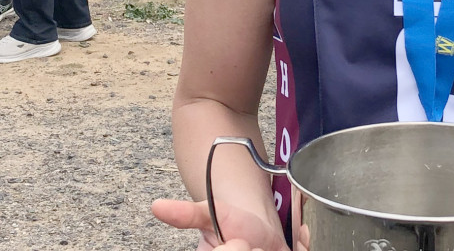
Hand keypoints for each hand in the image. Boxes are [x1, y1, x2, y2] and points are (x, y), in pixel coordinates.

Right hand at [150, 197, 288, 250]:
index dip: (237, 249)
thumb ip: (186, 214)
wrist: (261, 223)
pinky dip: (297, 248)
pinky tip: (286, 247)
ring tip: (266, 250)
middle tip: (255, 246)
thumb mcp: (210, 214)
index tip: (241, 241)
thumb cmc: (234, 222)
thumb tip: (157, 206)